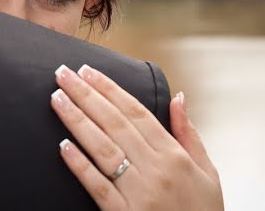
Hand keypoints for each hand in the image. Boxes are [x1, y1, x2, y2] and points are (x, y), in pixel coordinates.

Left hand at [49, 64, 222, 210]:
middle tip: (62, 74)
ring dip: (77, 121)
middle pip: (114, 124)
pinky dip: (80, 165)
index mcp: (175, 157)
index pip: (136, 113)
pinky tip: (63, 146)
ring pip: (103, 149)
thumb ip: (189, 134)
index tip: (87, 71)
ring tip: (57, 99)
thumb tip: (178, 97)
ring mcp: (139, 193)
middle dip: (86, 95)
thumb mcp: (208, 173)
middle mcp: (156, 170)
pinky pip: (98, 186)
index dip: (109, 89)